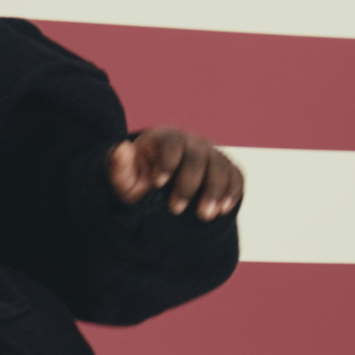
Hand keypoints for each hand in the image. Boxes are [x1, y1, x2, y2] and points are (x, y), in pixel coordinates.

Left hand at [106, 127, 243, 219]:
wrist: (160, 188)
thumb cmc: (140, 180)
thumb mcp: (124, 177)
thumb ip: (119, 166)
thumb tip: (121, 149)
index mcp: (165, 138)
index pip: (171, 141)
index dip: (167, 161)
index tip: (158, 183)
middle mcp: (191, 143)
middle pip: (197, 156)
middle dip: (188, 184)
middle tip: (176, 209)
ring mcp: (211, 155)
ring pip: (220, 166)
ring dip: (215, 191)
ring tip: (204, 215)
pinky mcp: (226, 169)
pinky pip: (236, 176)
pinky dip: (232, 192)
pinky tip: (222, 210)